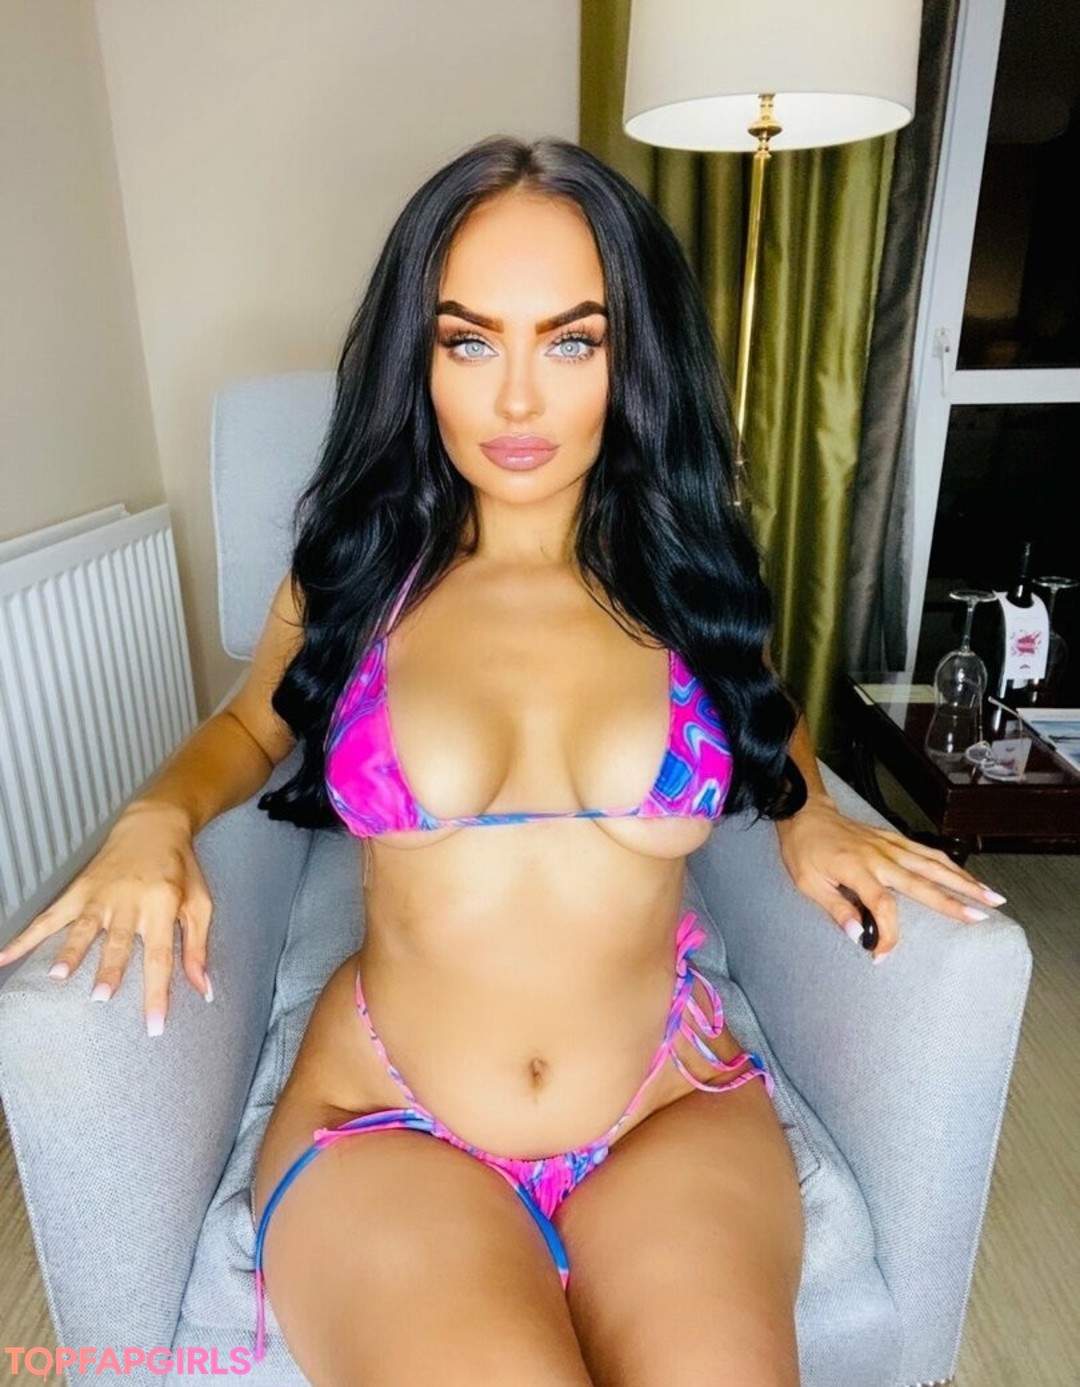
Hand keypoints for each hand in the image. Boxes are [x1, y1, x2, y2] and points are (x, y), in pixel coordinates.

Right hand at [0, 800, 213, 1032]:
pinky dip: (26, 936)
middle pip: (119, 941)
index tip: (154, 1025)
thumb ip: (197, 948)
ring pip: (84, 927)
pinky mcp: (80, 890)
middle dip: (109, 969)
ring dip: (71, 951)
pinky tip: (5, 957)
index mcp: (163, 905)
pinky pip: (50, 916)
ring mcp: (101, 895)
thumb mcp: (200, 904)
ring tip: (58, 975)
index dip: (157, 992)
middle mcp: (130, 901)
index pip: (160, 956)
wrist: (154, 825)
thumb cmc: (180, 869)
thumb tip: (203, 990)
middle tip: (100, 997)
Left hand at [775, 795, 1006, 960]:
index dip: (887, 935)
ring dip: (963, 879)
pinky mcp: (892, 839)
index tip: (882, 955)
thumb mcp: (808, 883)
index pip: (883, 907)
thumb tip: (858, 936)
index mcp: (857, 870)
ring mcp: (889, 845)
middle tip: (982, 916)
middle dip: (955, 901)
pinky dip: (948, 864)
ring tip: (991, 895)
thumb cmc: (804, 848)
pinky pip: (926, 852)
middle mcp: (880, 856)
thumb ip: (836, 910)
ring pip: (933, 863)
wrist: (804, 812)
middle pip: (924, 881)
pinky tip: (964, 875)